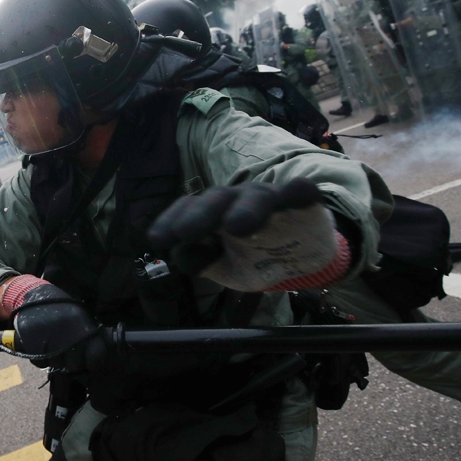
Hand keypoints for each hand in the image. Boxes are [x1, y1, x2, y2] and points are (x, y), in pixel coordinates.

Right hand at [2, 277, 100, 370]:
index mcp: (82, 326)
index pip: (96, 355)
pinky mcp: (31, 344)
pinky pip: (40, 364)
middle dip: (72, 362)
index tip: (89, 359)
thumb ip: (90, 334)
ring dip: (56, 359)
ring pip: (56, 365)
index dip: (94, 361)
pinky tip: (42, 347)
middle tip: (68, 352)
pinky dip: (41, 359)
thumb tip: (99, 355)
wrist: (33, 297)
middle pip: (74, 365)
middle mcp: (66, 335)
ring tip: (53, 345)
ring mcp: (47, 341)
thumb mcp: (80, 314)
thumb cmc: (61, 307)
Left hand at [147, 178, 349, 291]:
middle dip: (201, 214)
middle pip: (217, 198)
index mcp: (215, 212)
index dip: (172, 220)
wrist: (303, 263)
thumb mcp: (225, 268)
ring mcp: (271, 198)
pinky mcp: (301, 202)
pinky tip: (299, 194)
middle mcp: (238, 199)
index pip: (189, 208)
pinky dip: (298, 191)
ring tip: (234, 226)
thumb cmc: (258, 259)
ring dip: (245, 208)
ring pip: (256, 195)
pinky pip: (299, 191)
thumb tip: (179, 253)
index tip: (157, 239)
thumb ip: (201, 261)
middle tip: (186, 232)